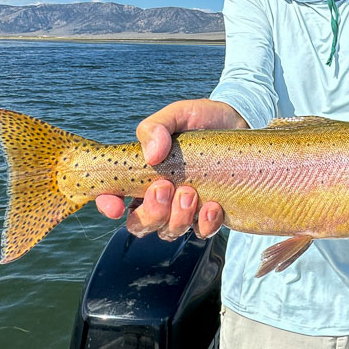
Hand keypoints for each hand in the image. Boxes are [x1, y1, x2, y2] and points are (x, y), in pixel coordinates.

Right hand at [94, 99, 243, 239]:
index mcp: (142, 174)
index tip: (115, 204)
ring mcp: (184, 210)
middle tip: (165, 188)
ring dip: (177, 218)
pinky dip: (205, 224)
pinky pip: (201, 233)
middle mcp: (160, 197)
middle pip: (140, 224)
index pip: (113, 196)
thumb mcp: (178, 115)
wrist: (241, 122)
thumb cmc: (202, 120)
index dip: (107, 205)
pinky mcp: (209, 216)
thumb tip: (151, 156)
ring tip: (191, 193)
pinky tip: (213, 206)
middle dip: (150, 212)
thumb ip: (157, 128)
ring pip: (168, 232)